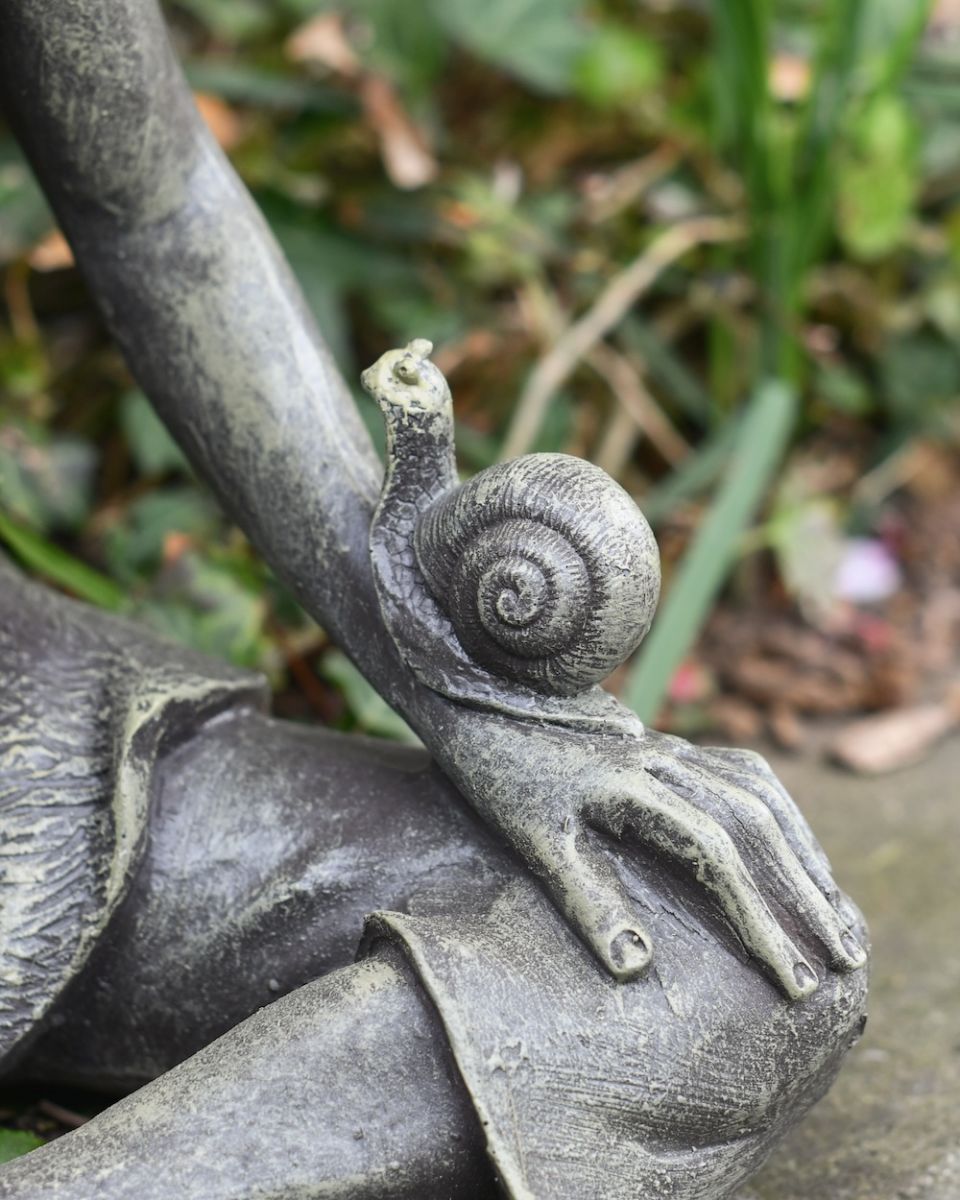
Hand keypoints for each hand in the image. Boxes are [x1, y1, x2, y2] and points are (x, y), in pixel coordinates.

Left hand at [470, 725, 865, 999]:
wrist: (492, 703)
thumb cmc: (506, 780)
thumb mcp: (533, 843)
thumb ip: (585, 899)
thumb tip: (637, 966)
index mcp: (629, 785)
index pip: (715, 854)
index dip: (758, 917)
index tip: (793, 978)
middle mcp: (665, 760)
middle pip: (755, 826)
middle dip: (804, 897)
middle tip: (846, 961)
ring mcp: (675, 749)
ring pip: (763, 799)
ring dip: (807, 859)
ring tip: (842, 921)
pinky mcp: (678, 748)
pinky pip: (751, 778)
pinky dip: (786, 820)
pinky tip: (803, 858)